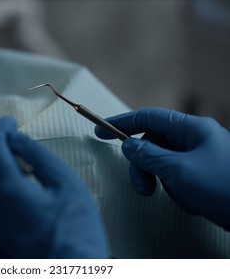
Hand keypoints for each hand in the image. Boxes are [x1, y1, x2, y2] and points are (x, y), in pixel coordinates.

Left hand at [0, 116, 108, 257]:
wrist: (67, 276)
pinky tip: (16, 194)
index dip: (1, 129)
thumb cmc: (74, 235)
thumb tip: (19, 140)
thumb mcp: (66, 185)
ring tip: (17, 163)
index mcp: (5, 187)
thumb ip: (39, 157)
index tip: (9, 123)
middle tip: (12, 139)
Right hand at [94, 107, 229, 229]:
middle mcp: (193, 140)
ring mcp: (197, 158)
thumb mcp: (179, 170)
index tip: (101, 130)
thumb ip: (148, 156)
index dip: (122, 123)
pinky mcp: (200, 176)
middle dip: (144, 167)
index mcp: (191, 129)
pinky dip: (178, 191)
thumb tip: (128, 146)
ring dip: (163, 183)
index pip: (148, 118)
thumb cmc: (224, 186)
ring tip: (182, 195)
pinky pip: (175, 179)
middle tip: (144, 187)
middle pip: (152, 145)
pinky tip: (194, 200)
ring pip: (161, 165)